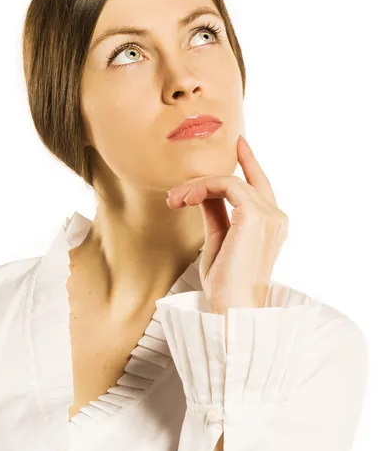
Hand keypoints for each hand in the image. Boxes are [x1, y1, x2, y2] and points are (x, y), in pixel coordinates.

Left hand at [166, 135, 288, 313]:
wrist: (231, 307)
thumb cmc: (224, 282)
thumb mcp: (219, 239)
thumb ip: (217, 212)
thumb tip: (204, 191)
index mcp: (272, 224)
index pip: (260, 185)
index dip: (250, 161)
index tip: (238, 143)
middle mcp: (277, 216)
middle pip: (241, 181)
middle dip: (206, 179)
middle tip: (176, 194)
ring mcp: (270, 215)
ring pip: (229, 181)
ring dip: (196, 186)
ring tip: (174, 201)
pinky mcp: (255, 215)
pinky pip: (225, 185)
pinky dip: (201, 187)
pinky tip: (184, 199)